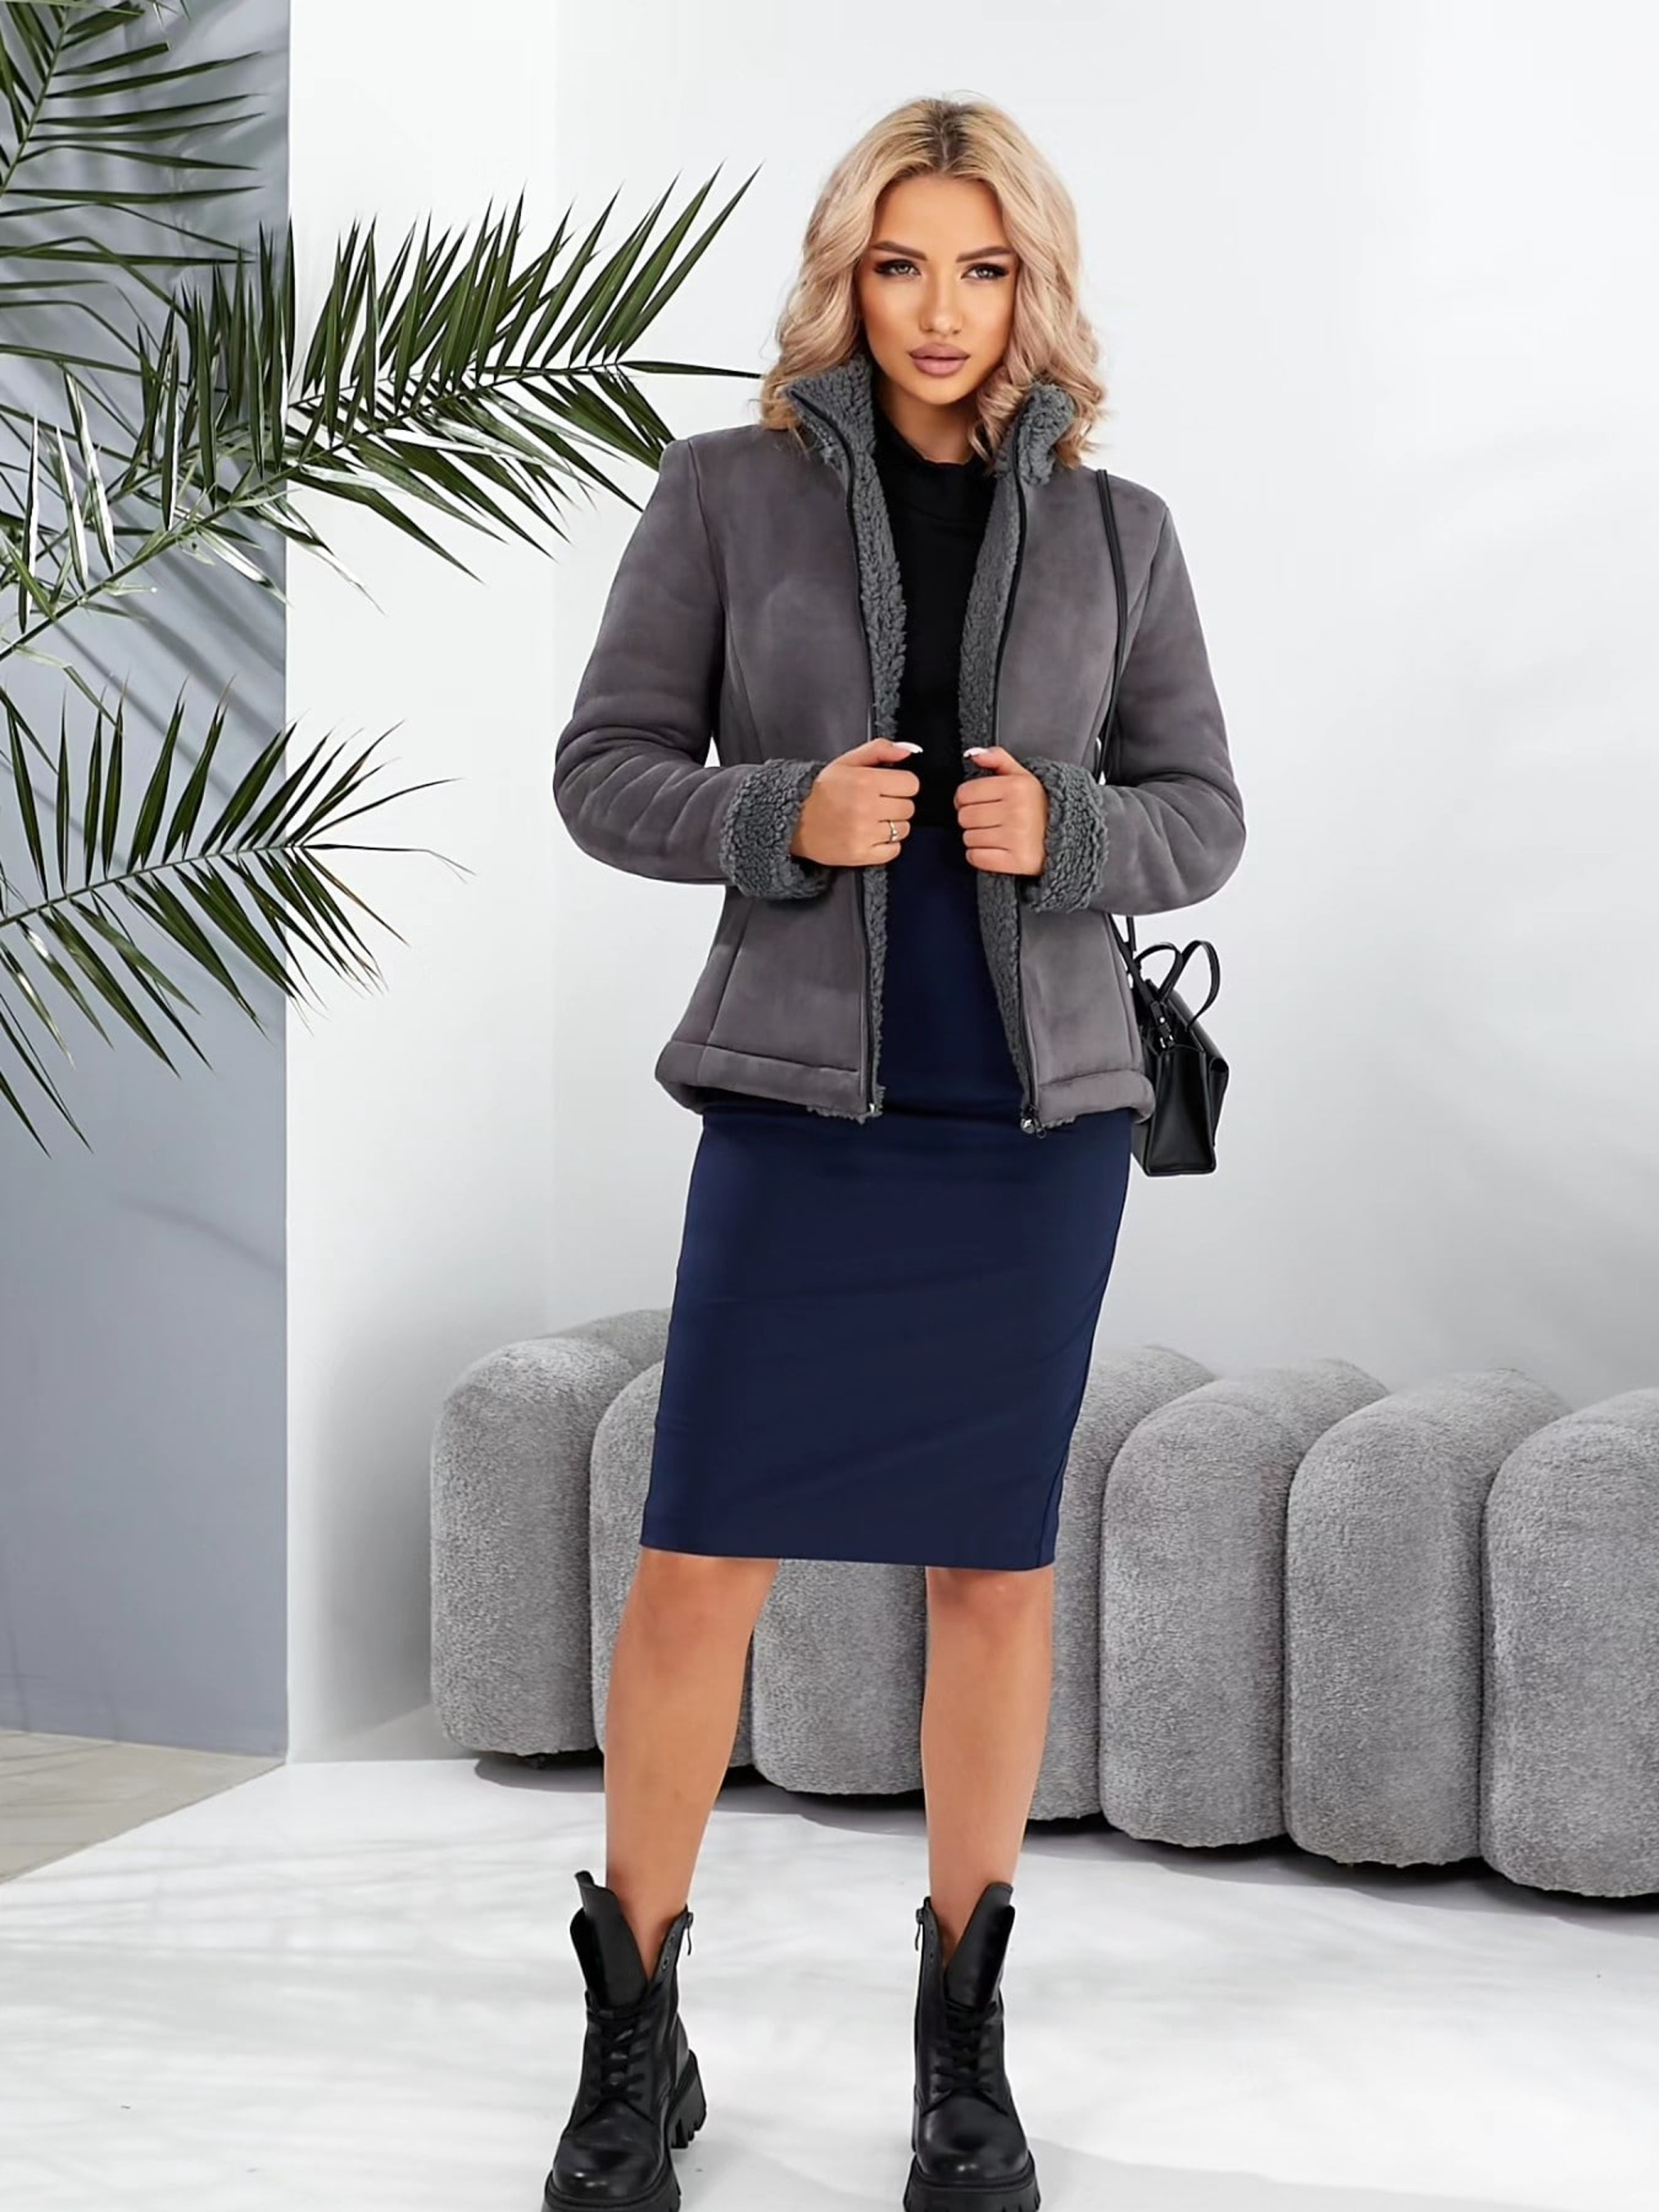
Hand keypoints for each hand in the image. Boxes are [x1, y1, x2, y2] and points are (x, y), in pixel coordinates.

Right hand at [790, 736, 922, 866]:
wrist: (793, 820)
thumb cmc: (821, 791)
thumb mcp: (847, 762)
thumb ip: (880, 750)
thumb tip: (909, 751)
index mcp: (865, 781)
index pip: (911, 784)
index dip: (901, 784)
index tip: (889, 787)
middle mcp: (866, 808)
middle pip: (908, 808)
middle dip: (895, 804)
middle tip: (876, 804)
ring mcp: (864, 834)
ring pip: (903, 829)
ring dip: (891, 825)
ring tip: (871, 820)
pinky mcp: (861, 855)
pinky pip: (894, 850)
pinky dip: (887, 845)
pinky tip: (871, 835)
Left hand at [953, 745, 1048, 876]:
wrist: (1068, 836)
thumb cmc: (1039, 807)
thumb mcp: (1023, 776)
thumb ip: (997, 759)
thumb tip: (974, 754)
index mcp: (1015, 786)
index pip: (964, 793)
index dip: (965, 799)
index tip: (977, 803)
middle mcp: (1016, 811)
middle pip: (964, 817)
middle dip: (972, 819)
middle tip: (990, 820)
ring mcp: (1017, 837)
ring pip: (969, 838)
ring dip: (977, 838)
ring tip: (996, 835)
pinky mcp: (1017, 860)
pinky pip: (976, 858)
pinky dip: (980, 856)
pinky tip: (995, 849)